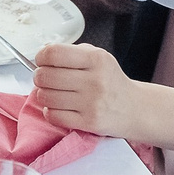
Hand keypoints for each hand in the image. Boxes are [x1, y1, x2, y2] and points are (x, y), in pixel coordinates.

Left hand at [30, 42, 157, 138]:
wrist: (134, 108)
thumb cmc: (110, 81)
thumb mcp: (98, 57)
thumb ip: (72, 52)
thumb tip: (43, 53)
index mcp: (96, 59)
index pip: (54, 54)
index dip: (41, 57)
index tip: (41, 60)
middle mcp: (95, 80)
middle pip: (46, 76)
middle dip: (39, 77)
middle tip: (43, 78)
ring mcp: (92, 103)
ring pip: (47, 97)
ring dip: (43, 95)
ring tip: (51, 93)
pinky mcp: (88, 122)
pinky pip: (54, 116)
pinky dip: (49, 112)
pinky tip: (58, 107)